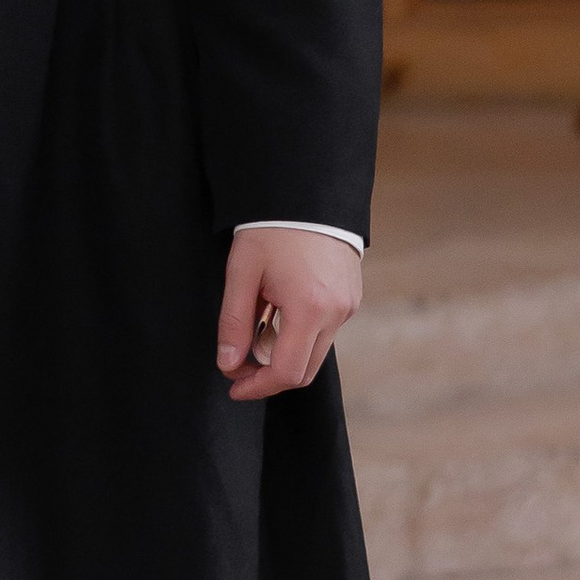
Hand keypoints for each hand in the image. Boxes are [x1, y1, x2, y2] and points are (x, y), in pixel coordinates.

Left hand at [216, 227, 362, 402]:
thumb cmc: (271, 228)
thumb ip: (234, 323)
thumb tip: (228, 364)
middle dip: (268, 376)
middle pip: (304, 370)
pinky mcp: (351, 297)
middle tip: (237, 365)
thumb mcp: (242, 273)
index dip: (257, 387)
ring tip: (255, 327)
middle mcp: (337, 313)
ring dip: (283, 353)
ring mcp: (348, 306)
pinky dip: (299, 334)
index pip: (286, 372)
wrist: (308, 192)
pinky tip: (276, 311)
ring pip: (315, 351)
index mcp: (310, 308)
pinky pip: (324, 330)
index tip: (234, 386)